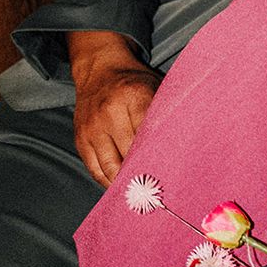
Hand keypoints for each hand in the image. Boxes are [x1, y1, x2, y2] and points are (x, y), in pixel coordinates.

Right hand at [69, 31, 160, 185]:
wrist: (98, 69)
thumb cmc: (135, 84)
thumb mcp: (156, 88)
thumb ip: (168, 114)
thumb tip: (187, 146)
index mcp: (135, 97)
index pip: (150, 136)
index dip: (161, 159)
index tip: (174, 177)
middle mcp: (110, 113)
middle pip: (130, 155)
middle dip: (146, 176)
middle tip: (162, 195)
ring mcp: (92, 127)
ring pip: (110, 167)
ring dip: (126, 185)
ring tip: (143, 197)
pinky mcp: (80, 138)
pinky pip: (94, 169)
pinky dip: (108, 182)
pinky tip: (122, 189)